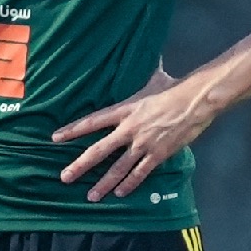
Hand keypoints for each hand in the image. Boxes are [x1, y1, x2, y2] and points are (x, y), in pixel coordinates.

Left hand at [52, 66, 214, 201]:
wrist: (195, 101)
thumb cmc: (175, 87)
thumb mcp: (156, 77)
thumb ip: (148, 72)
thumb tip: (150, 55)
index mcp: (125, 110)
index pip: (92, 121)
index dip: (73, 130)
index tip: (55, 138)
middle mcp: (129, 129)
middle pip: (99, 150)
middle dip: (80, 165)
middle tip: (64, 177)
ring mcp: (143, 144)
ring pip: (118, 168)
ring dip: (103, 184)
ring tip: (91, 196)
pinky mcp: (158, 154)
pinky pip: (140, 173)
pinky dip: (130, 184)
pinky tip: (120, 193)